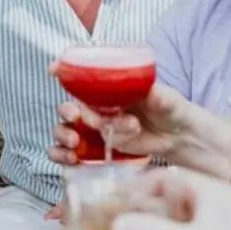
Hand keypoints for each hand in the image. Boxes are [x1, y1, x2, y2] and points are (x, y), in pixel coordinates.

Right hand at [46, 83, 201, 165]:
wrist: (176, 136)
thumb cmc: (170, 108)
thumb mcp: (167, 98)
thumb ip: (158, 95)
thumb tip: (151, 91)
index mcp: (108, 87)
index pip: (79, 75)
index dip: (63, 69)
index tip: (54, 70)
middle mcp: (96, 105)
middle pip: (68, 106)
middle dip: (67, 112)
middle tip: (78, 119)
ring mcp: (93, 128)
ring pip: (64, 129)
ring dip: (63, 135)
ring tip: (76, 145)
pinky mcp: (95, 148)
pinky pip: (69, 152)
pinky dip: (64, 156)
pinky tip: (72, 160)